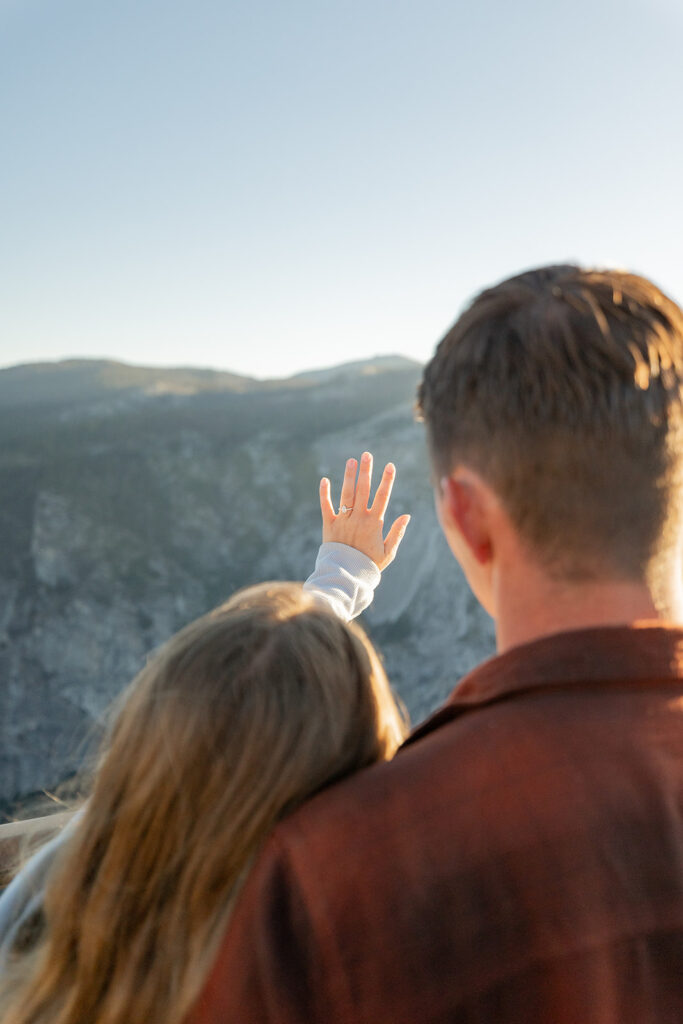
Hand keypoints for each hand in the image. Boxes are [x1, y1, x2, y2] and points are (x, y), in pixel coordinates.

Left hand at [319, 452, 410, 570]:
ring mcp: (344, 520)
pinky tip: (325, 479)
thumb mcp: (388, 552)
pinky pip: (326, 506)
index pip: (382, 496)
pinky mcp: (329, 525)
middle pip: (363, 490)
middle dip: (366, 471)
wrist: (346, 576)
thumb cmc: (369, 565)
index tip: (390, 466)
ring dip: (349, 476)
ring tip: (351, 460)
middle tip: (367, 454)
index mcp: (374, 523)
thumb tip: (407, 516)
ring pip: (346, 494)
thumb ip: (397, 533)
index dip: (387, 480)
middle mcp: (359, 518)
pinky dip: (325, 493)